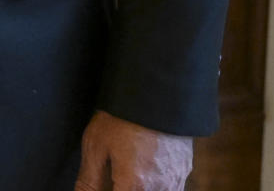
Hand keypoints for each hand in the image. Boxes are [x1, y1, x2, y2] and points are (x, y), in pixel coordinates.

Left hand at [74, 110, 191, 190]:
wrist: (154, 92)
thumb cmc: (121, 117)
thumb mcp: (95, 146)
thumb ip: (89, 181)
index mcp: (136, 184)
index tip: (105, 183)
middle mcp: (160, 187)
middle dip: (123, 187)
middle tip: (113, 176)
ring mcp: (176, 179)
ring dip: (139, 187)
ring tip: (126, 169)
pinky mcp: (184, 169)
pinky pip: (170, 188)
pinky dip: (155, 184)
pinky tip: (142, 168)